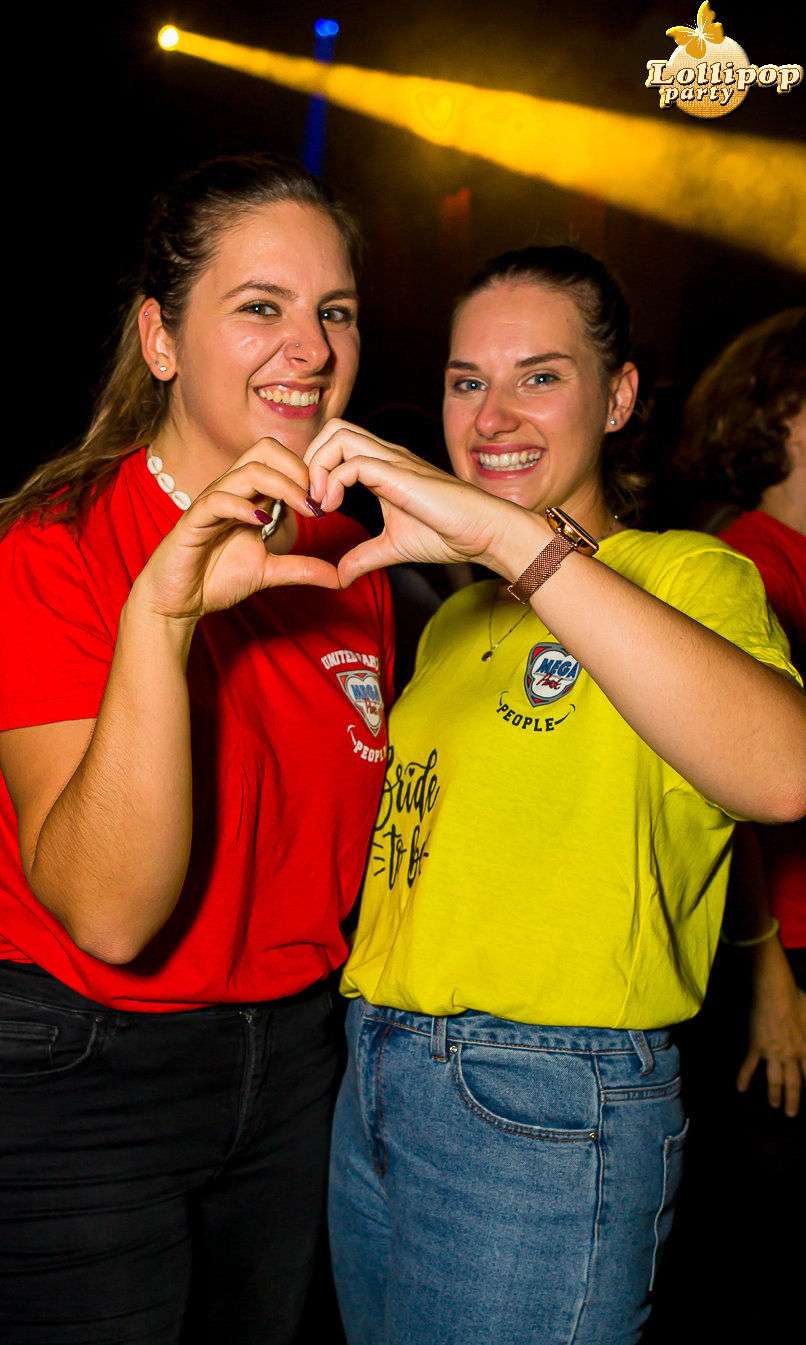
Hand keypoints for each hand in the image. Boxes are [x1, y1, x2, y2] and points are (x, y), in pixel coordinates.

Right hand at [134, 439, 337, 622]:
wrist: (177, 601)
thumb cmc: (216, 579)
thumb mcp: (269, 572)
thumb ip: (301, 569)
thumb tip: (339, 577)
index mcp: (249, 496)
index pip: (280, 460)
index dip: (308, 473)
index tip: (328, 503)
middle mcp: (232, 491)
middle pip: (265, 450)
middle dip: (298, 469)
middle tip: (317, 500)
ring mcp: (211, 503)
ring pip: (247, 470)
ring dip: (282, 485)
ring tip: (303, 509)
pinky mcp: (192, 521)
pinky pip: (217, 500)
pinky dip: (242, 506)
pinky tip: (262, 522)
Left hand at [305, 420, 540, 584]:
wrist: (483, 532)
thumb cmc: (448, 533)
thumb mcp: (394, 547)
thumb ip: (364, 556)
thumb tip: (340, 576)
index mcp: (382, 466)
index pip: (336, 443)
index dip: (316, 468)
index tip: (315, 506)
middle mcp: (385, 455)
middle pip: (332, 429)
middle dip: (309, 459)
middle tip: (311, 498)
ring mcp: (392, 459)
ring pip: (337, 435)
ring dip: (317, 466)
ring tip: (321, 502)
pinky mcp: (398, 472)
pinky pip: (353, 463)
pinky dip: (333, 481)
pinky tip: (334, 506)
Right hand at [736, 936, 805, 1116]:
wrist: (775, 993)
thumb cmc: (797, 1000)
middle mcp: (791, 1054)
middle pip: (793, 1083)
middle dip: (793, 1099)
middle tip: (791, 1114)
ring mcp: (773, 1052)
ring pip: (774, 1079)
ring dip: (774, 1094)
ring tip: (774, 1106)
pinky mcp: (757, 1046)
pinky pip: (750, 1064)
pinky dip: (744, 1076)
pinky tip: (740, 1088)